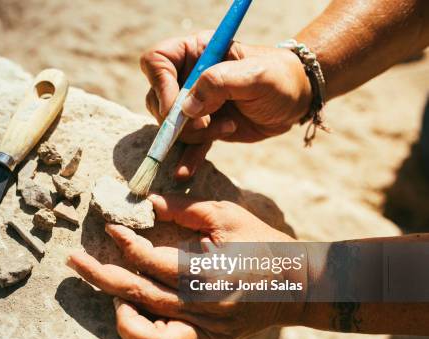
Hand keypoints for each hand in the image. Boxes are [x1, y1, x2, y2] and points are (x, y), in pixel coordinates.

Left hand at [67, 194, 303, 338]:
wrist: (300, 282)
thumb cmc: (261, 242)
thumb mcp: (225, 215)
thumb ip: (184, 209)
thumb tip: (146, 203)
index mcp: (203, 272)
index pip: (149, 260)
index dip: (124, 242)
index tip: (108, 226)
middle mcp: (201, 306)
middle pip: (139, 296)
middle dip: (100, 276)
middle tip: (74, 261)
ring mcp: (208, 331)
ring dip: (126, 322)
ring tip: (112, 302)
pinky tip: (149, 336)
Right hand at [140, 31, 311, 179]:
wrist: (296, 100)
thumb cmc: (279, 78)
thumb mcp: (255, 75)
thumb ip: (219, 83)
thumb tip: (187, 108)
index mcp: (196, 52)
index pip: (157, 62)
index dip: (161, 85)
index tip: (180, 107)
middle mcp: (189, 76)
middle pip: (158, 98)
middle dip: (179, 118)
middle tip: (208, 121)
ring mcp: (195, 103)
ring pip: (170, 125)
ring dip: (194, 135)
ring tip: (227, 128)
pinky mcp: (204, 127)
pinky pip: (186, 144)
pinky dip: (186, 158)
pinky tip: (185, 172)